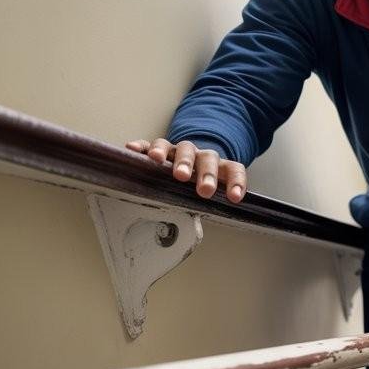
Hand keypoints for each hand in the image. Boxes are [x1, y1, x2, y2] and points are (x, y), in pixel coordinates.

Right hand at [126, 138, 247, 202]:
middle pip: (207, 158)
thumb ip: (212, 204)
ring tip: (163, 165)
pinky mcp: (159, 149)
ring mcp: (179, 151)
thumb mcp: (207, 193)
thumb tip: (210, 224)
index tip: (235, 198)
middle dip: (206, 174)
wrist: (184, 165)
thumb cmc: (196, 184)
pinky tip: (132, 149)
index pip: (233, 170)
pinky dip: (143, 146)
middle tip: (204, 190)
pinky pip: (150, 144)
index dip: (236, 182)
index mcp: (218, 167)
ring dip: (177, 158)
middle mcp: (200, 156)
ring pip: (182, 148)